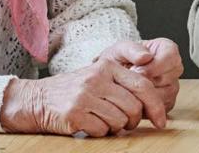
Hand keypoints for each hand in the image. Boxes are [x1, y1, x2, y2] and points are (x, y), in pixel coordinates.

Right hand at [0, 57, 167, 135]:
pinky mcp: (74, 114)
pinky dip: (100, 132)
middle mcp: (97, 79)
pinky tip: (90, 125)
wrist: (36, 99)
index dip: (156, 106)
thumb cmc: (74, 90)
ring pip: (119, 121)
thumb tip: (155, 103)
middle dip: (134, 121)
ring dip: (116, 127)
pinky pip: (102, 130)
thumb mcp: (99, 76)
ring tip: (104, 121)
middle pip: (133, 107)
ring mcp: (84, 96)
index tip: (161, 121)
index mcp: (107, 66)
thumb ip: (126, 83)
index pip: (143, 85)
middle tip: (125, 123)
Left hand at [100, 38, 182, 110]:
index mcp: (167, 50)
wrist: (112, 77)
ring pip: (165, 95)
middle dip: (147, 82)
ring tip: (130, 90)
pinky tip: (133, 99)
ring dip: (145, 95)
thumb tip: (146, 57)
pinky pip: (160, 109)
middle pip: (169, 77)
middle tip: (130, 83)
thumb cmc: (119, 60)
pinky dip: (145, 106)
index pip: (171, 57)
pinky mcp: (167, 104)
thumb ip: (132, 49)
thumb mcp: (121, 49)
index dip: (155, 65)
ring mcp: (172, 87)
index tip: (137, 71)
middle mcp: (173, 69)